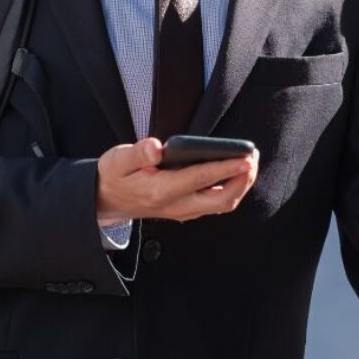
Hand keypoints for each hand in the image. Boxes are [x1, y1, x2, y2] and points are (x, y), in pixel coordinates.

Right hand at [96, 137, 258, 222]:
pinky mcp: (186, 210)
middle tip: (252, 157)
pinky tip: (235, 173)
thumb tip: (156, 147)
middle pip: (221, 199)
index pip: (200, 178)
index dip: (225, 167)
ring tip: (249, 163)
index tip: (245, 157)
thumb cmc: (114, 176)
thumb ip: (137, 153)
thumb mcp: (118, 160)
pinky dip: (231, 189)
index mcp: (161, 190)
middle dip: (242, 179)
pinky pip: (216, 204)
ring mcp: (183, 211)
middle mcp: (176, 205)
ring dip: (240, 185)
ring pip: (222, 204)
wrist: (105, 200)